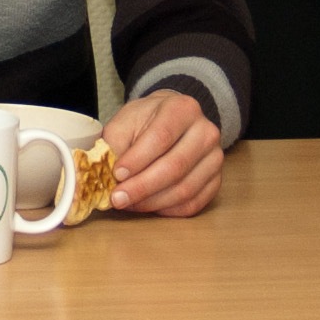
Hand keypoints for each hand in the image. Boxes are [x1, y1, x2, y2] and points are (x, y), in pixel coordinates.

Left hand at [99, 89, 223, 216]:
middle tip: (117, 198)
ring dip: (152, 202)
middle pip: (175, 166)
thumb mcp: (125, 122)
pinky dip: (167, 210)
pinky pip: (193, 204)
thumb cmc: (146, 122)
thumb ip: (114, 144)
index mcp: (183, 109)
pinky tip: (148, 206)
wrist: (171, 121)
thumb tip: (103, 174)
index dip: (137, 160)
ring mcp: (215, 157)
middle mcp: (206, 132)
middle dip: (142, 187)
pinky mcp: (216, 180)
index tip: (116, 174)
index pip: (161, 137)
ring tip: (128, 204)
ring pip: (185, 189)